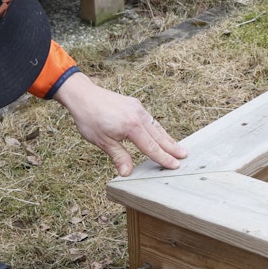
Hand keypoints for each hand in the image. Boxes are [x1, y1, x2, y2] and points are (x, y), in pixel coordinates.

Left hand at [53, 72, 187, 175]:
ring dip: (167, 138)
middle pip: (159, 136)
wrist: (83, 95)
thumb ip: (118, 156)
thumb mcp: (102, 141)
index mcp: (132, 127)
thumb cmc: (89, 118)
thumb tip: (127, 173)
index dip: (163, 158)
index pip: (151, 147)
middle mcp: (138, 115)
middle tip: (184, 156)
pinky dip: (157, 128)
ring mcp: (137, 108)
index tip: (175, 165)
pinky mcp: (134, 104)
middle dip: (172, 147)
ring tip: (176, 147)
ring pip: (156, 126)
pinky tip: (159, 133)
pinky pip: (150, 119)